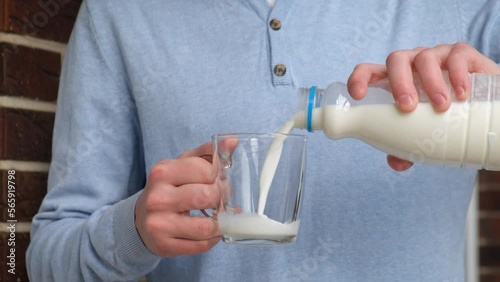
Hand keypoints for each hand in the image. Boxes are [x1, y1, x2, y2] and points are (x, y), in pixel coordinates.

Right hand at [135, 142, 220, 256]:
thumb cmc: (168, 189)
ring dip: (220, 223)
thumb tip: (232, 141)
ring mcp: (159, 224)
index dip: (220, 177)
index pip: (206, 170)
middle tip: (221, 200)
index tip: (219, 181)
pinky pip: (201, 245)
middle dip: (221, 199)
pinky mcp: (164, 245)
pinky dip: (212, 239)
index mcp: (163, 172)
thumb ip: (207, 153)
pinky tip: (210, 232)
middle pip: (208, 197)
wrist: (140, 220)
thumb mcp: (182, 166)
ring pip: (207, 227)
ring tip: (218, 217)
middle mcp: (158, 197)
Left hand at [346, 42, 499, 170]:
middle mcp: (411, 64)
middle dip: (399, 82)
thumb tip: (396, 164)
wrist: (478, 105)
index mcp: (393, 79)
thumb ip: (406, 147)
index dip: (358, 79)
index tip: (358, 95)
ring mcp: (436, 56)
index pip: (368, 71)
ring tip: (441, 106)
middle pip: (396, 61)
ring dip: (430, 82)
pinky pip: (457, 57)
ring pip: (425, 58)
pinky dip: (458, 74)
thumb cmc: (439, 116)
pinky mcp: (462, 54)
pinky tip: (461, 94)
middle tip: (407, 107)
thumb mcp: (421, 131)